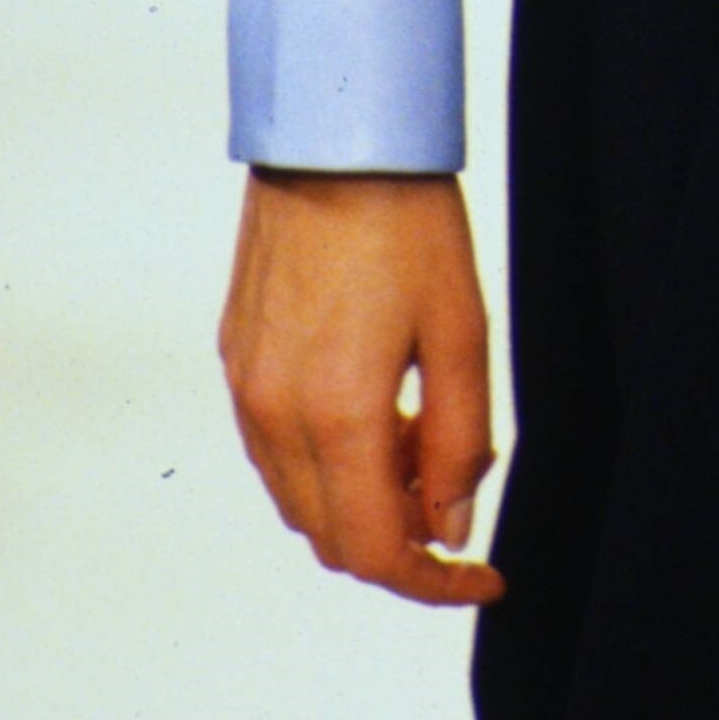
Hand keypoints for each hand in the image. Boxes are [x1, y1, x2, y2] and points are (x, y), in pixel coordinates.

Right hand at [218, 169, 505, 605]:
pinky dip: (324, 462)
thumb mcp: (463, 331)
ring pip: (299, 501)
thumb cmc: (406, 220)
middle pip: (331, 539)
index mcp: (337, 413)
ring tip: (416, 433)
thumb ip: (460, 441)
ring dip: (359, 500)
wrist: (334, 137)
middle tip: (452, 489)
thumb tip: (452, 526)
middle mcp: (276, 413)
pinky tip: (372, 408)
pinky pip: (274, 451)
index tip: (482, 574)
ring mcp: (246, 387)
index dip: (434, 582)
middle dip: (400, 541)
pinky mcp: (236, 358)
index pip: (376, 551)